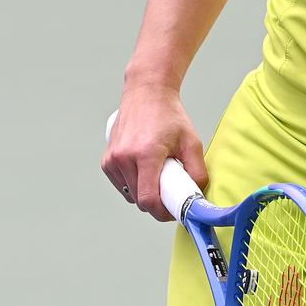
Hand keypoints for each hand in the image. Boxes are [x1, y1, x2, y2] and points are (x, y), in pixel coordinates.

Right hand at [102, 87, 209, 221]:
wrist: (146, 93)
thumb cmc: (169, 115)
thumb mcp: (192, 142)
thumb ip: (198, 172)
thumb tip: (197, 196)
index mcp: (145, 154)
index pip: (148, 200)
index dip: (162, 212)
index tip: (174, 210)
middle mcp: (124, 158)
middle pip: (140, 200)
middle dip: (157, 202)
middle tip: (172, 189)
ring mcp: (112, 160)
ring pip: (130, 195)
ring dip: (145, 193)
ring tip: (158, 175)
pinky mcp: (107, 161)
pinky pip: (122, 186)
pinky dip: (134, 185)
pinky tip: (144, 171)